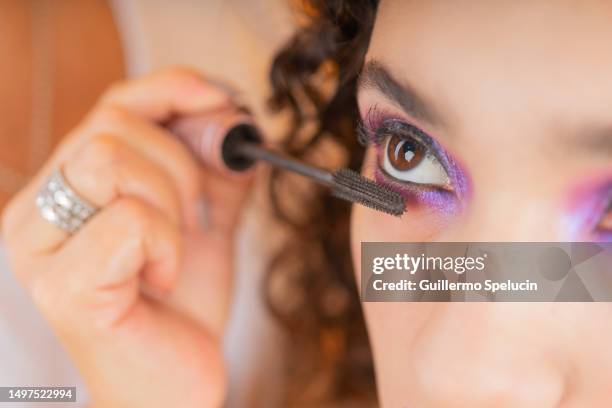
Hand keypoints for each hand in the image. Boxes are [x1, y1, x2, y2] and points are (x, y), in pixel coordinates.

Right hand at [2, 68, 252, 406]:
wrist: (172, 382)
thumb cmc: (181, 304)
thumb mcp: (205, 218)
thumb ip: (214, 164)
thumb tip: (230, 113)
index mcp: (70, 185)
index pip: (113, 104)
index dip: (171, 89)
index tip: (220, 100)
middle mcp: (37, 209)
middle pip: (111, 125)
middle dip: (181, 166)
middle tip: (198, 216)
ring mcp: (40, 248)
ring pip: (107, 158)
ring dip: (170, 200)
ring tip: (177, 248)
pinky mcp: (61, 287)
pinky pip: (129, 221)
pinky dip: (167, 246)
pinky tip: (163, 280)